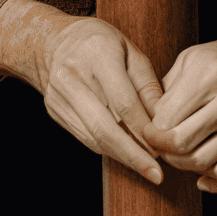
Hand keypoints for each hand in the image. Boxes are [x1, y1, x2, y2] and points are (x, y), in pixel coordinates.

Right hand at [0, 0, 167, 183]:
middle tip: (155, 174)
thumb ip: (148, 86)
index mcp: (97, 54)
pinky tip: (126, 155)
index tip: (163, 148)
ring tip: (146, 168)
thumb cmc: (101, 44)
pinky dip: (107, 148)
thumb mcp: (131, 52)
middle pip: (104, 126)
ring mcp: (59, 95)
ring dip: (122, 156)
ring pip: (94, 136)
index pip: (123, 101)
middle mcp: (73, 76)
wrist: (52, 42)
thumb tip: (164, 122)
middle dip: (132, 155)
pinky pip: (85, 136)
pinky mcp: (54, 110)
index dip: (144, 129)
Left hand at [147, 0, 216, 193]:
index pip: (167, 119)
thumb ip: (168, 89)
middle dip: (162, 149)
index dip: (151, 130)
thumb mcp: (193, 58)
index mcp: (211, 74)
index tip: (149, 129)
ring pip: (203, 163)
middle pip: (182, 144)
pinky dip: (211, 180)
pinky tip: (202, 172)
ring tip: (179, 153)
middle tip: (159, 144)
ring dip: (183, 164)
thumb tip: (148, 122)